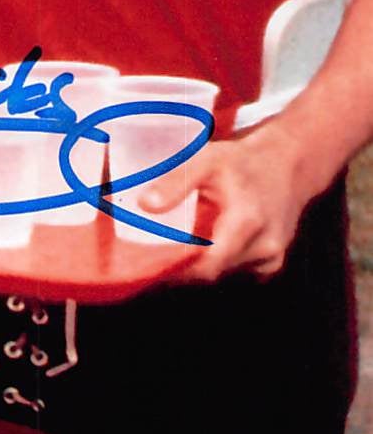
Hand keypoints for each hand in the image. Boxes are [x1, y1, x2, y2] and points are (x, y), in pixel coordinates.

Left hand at [140, 117, 313, 281]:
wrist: (287, 165)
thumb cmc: (242, 161)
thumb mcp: (206, 160)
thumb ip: (176, 182)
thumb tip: (145, 206)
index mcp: (247, 222)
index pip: (207, 264)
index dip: (175, 268)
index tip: (147, 261)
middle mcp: (265, 246)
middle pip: (212, 271)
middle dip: (181, 268)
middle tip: (151, 255)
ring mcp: (272, 257)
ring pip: (224, 273)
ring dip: (199, 265)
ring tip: (174, 246)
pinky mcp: (273, 262)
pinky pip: (237, 271)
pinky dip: (218, 263)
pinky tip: (204, 246)